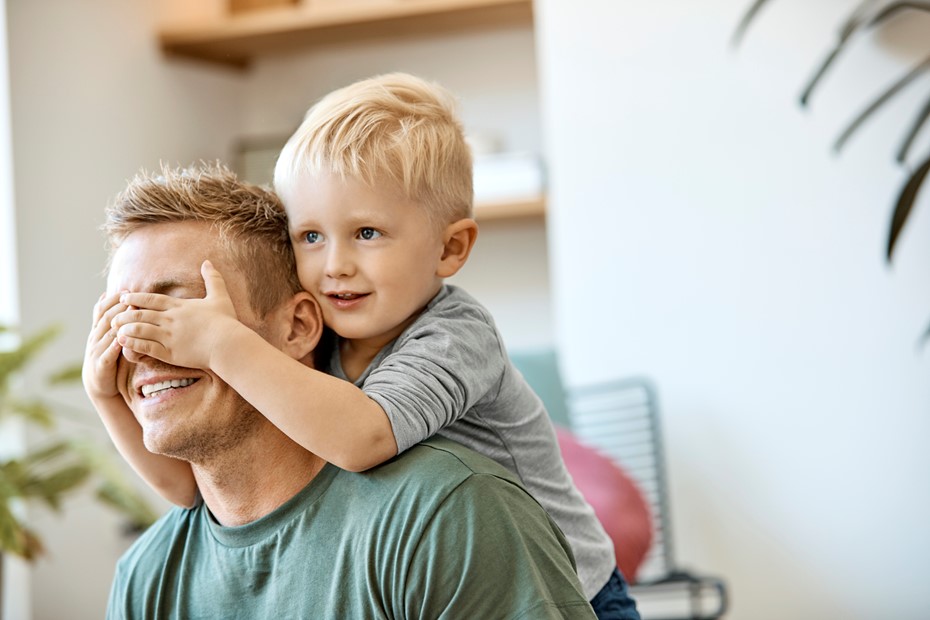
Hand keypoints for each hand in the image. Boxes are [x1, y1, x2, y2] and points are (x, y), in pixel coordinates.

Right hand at [83, 291, 127, 400]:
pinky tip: (123, 341)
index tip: (126, 290)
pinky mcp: (101, 365)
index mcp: (97, 330)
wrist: (98, 384)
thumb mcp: (105, 335)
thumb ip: (107, 317)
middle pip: (106, 319)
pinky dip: (115, 347)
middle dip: (118, 307)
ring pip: (108, 335)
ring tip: (131, 314)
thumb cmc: (106, 355)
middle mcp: (95, 338)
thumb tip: (105, 294)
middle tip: (131, 298)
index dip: (113, 299)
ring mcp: (97, 351)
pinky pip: (108, 354)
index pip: (102, 310)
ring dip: (119, 324)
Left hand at [113, 260, 239, 369]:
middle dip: (125, 314)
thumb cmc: (226, 321)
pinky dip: (132, 343)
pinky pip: (146, 347)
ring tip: (114, 328)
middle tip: (113, 315)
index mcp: (180, 306)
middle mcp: (171, 319)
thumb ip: (213, 278)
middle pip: (141, 313)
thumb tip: (208, 261)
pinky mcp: (170, 353)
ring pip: (140, 329)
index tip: (123, 297)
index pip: (152, 299)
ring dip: (125, 328)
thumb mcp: (220, 296)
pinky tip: (123, 342)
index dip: (136, 298)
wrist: (228, 344)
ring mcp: (169, 336)